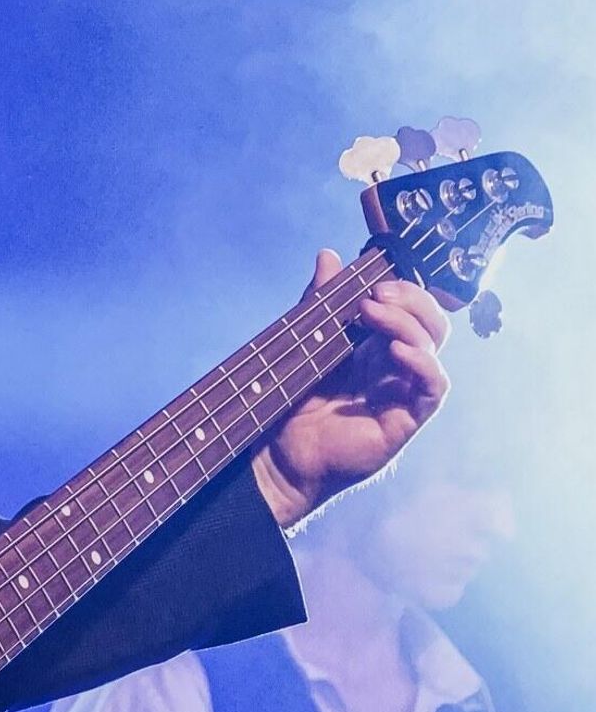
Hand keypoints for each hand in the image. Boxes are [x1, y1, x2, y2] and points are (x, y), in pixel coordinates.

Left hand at [254, 248, 450, 526]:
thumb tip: (329, 255)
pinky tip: (397, 351)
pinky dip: (423, 364)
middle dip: (410, 299)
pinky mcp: (404, 421)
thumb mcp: (306, 342)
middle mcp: (396, 368)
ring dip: (408, 323)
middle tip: (374, 294)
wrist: (278, 457)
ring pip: (433, 347)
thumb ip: (320, 302)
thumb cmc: (293, 405)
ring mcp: (403, 393)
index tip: (371, 279)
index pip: (412, 308)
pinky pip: (434, 388)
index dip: (402, 289)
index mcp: (378, 347)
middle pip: (431, 322)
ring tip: (371, 313)